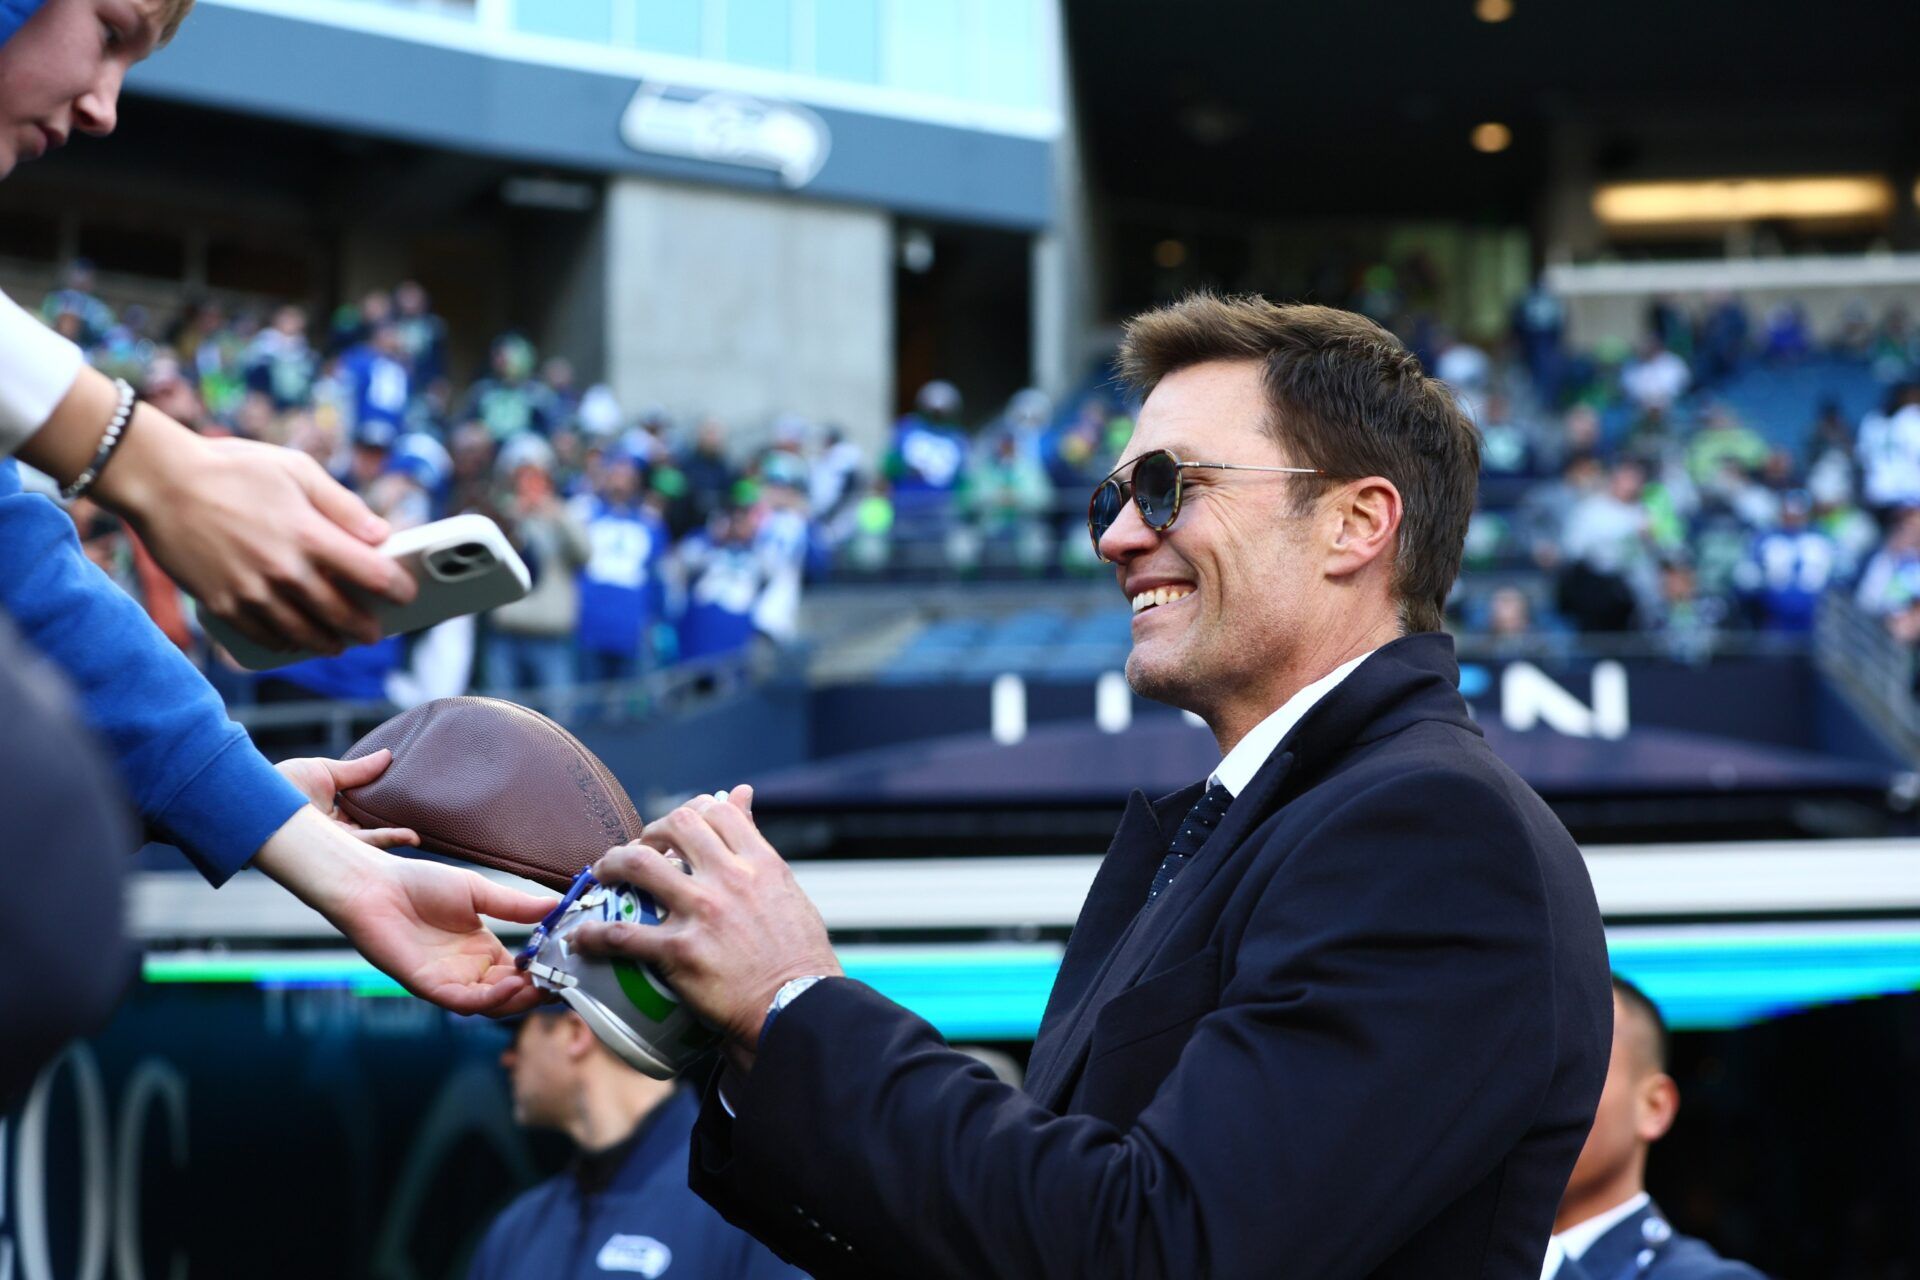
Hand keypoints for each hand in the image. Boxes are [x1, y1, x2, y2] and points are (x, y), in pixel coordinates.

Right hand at [92, 410, 415, 653]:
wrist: (159, 481)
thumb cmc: (233, 468)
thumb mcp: (297, 470)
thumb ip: (344, 506)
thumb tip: (383, 535)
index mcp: (309, 534)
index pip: (372, 573)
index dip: (398, 587)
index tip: (407, 592)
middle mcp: (284, 570)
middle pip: (341, 614)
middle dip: (365, 627)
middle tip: (374, 633)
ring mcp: (252, 592)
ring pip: (303, 634)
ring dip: (328, 643)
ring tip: (338, 644)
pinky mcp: (222, 604)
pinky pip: (263, 636)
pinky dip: (284, 643)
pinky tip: (293, 641)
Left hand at [251, 807, 556, 1015]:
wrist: (374, 885)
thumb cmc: (418, 883)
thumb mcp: (478, 891)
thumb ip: (515, 905)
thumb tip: (558, 905)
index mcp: (482, 950)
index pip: (521, 972)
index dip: (545, 973)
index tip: (570, 966)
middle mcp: (468, 971)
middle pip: (510, 995)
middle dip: (538, 993)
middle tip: (564, 983)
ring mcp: (448, 981)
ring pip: (490, 1004)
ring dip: (518, 1000)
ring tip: (541, 986)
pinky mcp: (427, 986)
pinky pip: (462, 1002)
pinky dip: (489, 998)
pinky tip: (511, 984)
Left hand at [275, 749, 418, 849]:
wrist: (252, 799)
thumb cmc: (282, 783)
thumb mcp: (325, 771)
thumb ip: (357, 770)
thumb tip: (389, 755)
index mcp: (336, 814)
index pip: (369, 815)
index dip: (390, 812)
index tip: (413, 805)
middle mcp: (336, 833)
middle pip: (372, 834)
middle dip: (396, 835)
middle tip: (420, 833)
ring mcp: (332, 846)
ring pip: (368, 846)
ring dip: (390, 841)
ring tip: (415, 838)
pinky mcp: (327, 853)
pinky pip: (357, 851)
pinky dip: (378, 845)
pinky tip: (398, 842)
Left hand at [571, 786, 840, 1052]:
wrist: (797, 1006)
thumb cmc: (800, 955)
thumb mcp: (786, 888)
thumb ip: (757, 845)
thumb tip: (742, 795)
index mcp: (759, 863)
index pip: (717, 811)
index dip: (691, 811)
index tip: (678, 830)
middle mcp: (730, 878)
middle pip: (676, 825)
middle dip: (650, 832)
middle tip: (641, 849)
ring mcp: (702, 912)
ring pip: (639, 864)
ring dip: (613, 863)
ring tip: (604, 872)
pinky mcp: (680, 952)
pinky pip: (622, 935)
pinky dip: (594, 935)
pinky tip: (581, 938)